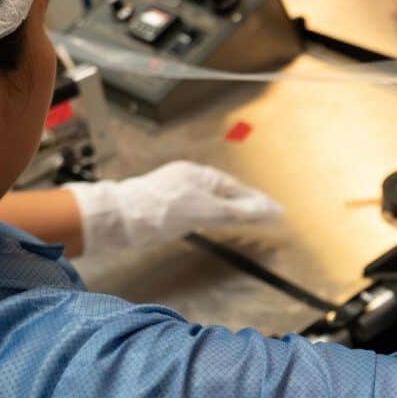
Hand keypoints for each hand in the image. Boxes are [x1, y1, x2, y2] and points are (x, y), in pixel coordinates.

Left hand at [65, 162, 283, 255]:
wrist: (120, 219)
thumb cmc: (162, 211)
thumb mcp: (209, 211)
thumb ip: (240, 211)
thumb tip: (270, 210)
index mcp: (200, 174)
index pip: (237, 189)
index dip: (258, 202)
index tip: (277, 212)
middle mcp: (188, 180)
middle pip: (224, 193)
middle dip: (245, 204)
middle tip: (266, 215)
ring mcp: (174, 193)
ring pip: (210, 201)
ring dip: (228, 210)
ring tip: (245, 219)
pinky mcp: (163, 207)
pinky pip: (196, 209)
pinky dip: (211, 215)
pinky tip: (211, 222)